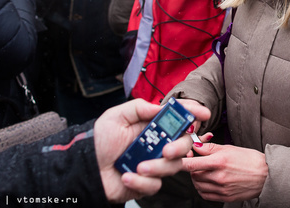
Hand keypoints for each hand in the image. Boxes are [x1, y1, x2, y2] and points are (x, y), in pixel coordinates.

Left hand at [94, 99, 210, 202]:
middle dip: (179, 147)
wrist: (85, 169)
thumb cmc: (99, 142)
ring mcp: (154, 163)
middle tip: (166, 150)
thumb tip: (160, 106)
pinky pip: (155, 184)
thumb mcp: (115, 117)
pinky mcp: (148, 183)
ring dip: (156, 167)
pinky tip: (126, 176)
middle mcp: (157, 144)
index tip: (203, 113)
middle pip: (184, 143)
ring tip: (137, 167)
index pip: (177, 117)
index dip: (192, 112)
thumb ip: (138, 107)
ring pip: (173, 166)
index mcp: (152, 126)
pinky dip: (141, 181)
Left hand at [182, 142, 267, 202]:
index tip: (173, 160)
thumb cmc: (250, 159)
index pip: (192, 164)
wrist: (266, 176)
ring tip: (204, 171)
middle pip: (193, 174)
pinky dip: (202, 188)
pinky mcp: (224, 197)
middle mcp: (219, 176)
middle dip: (191, 168)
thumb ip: (210, 148)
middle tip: (196, 162)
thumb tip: (196, 146)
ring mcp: (221, 188)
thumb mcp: (230, 148)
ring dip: (196, 178)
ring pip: (198, 185)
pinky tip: (207, 181)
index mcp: (220, 161)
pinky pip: (205, 194)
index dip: (180, 162)